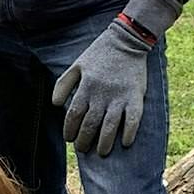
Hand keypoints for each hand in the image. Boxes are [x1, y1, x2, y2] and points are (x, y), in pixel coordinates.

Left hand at [51, 21, 151, 156]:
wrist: (126, 40)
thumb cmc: (99, 54)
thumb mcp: (77, 65)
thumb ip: (64, 84)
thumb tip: (57, 105)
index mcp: (86, 87)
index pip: (73, 115)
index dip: (70, 130)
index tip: (70, 139)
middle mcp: (101, 94)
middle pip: (90, 124)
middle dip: (84, 140)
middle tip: (83, 148)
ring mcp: (119, 97)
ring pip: (109, 126)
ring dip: (104, 143)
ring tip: (101, 152)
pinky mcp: (136, 97)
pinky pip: (133, 119)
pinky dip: (129, 133)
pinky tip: (125, 143)